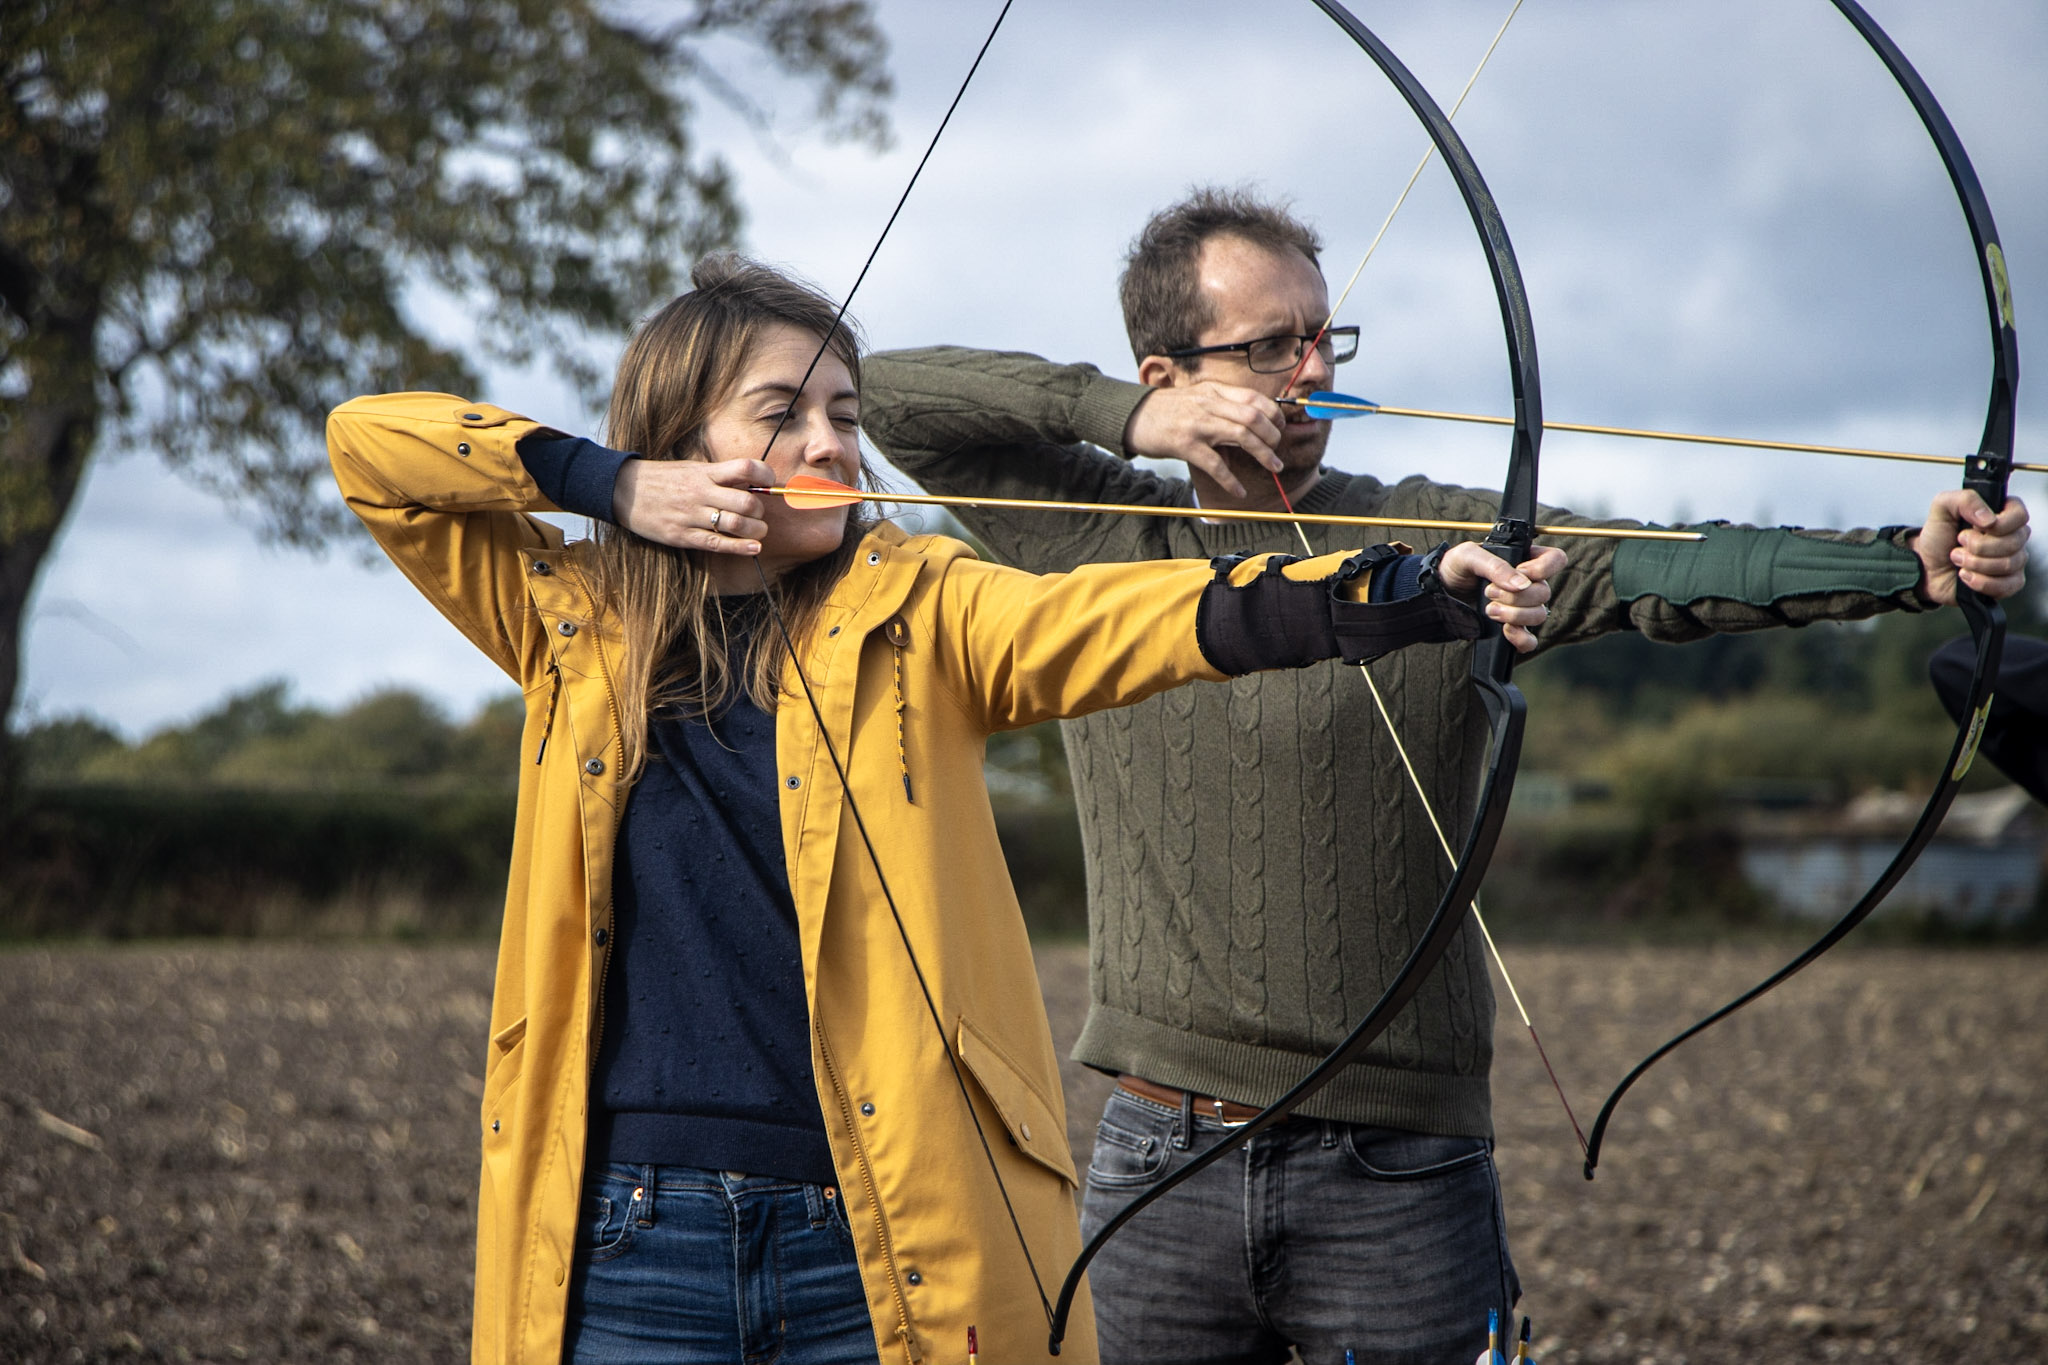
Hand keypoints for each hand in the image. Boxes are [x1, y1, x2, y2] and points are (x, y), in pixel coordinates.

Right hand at [612, 456, 771, 553]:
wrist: (623, 490)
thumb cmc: (662, 479)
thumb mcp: (690, 468)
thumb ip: (718, 476)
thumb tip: (750, 482)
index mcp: (704, 472)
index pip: (745, 468)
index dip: (764, 475)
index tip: (770, 482)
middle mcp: (700, 492)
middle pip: (746, 501)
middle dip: (760, 510)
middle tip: (758, 514)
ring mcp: (692, 515)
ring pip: (736, 524)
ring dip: (755, 530)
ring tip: (758, 531)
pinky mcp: (683, 536)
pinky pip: (718, 543)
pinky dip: (740, 547)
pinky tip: (754, 548)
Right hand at [1122, 382, 1285, 495]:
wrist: (1131, 415)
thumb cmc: (1165, 411)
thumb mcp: (1196, 400)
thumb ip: (1221, 410)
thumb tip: (1245, 434)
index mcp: (1214, 391)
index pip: (1255, 398)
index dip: (1274, 414)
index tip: (1279, 429)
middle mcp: (1209, 403)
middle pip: (1254, 417)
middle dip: (1273, 436)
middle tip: (1277, 452)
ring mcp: (1197, 423)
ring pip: (1242, 436)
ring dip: (1263, 454)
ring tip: (1273, 467)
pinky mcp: (1185, 444)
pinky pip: (1215, 464)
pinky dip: (1231, 481)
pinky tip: (1239, 491)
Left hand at [1437, 542, 1566, 653]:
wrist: (1439, 591)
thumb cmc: (1455, 567)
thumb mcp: (1469, 556)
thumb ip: (1495, 566)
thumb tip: (1521, 583)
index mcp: (1524, 558)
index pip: (1555, 560)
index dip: (1543, 569)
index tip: (1520, 572)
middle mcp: (1529, 583)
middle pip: (1544, 592)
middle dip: (1516, 596)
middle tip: (1488, 592)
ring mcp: (1523, 607)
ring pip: (1539, 615)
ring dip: (1514, 615)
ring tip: (1489, 609)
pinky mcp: (1513, 627)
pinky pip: (1530, 640)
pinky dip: (1520, 638)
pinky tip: (1504, 630)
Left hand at [1910, 489, 2028, 604]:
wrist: (1925, 566)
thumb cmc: (1938, 536)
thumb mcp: (1942, 508)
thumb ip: (1965, 499)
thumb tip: (1989, 519)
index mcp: (2003, 514)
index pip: (2020, 515)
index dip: (1999, 524)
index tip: (1974, 527)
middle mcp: (2013, 537)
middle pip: (2014, 542)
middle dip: (1978, 546)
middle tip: (1959, 543)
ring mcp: (2013, 561)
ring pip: (2008, 564)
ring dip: (1975, 563)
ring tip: (1958, 559)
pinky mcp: (2007, 583)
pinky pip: (2007, 586)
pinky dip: (1980, 582)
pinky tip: (1966, 576)